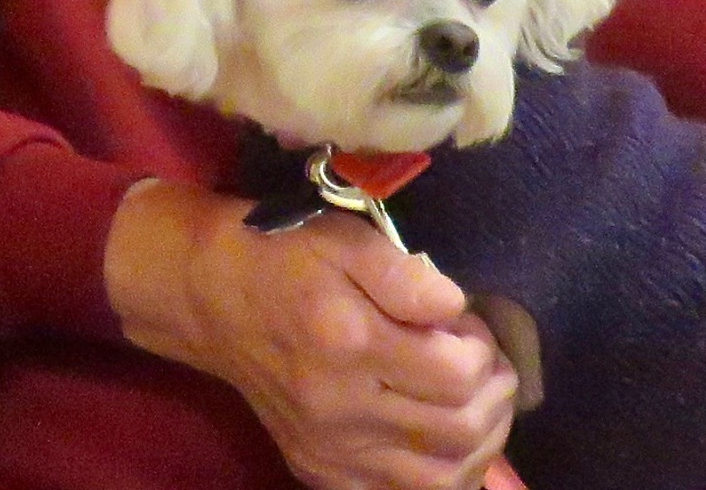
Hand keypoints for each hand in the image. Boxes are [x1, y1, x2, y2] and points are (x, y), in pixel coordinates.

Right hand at [106, 179, 519, 489]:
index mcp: (347, 342)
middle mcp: (339, 409)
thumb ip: (405, 274)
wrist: (212, 297)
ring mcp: (330, 452)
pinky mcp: (320, 472)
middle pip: (458, 431)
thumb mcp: (344, 239)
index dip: (482, 350)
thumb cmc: (284, 256)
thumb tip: (456, 310)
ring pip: (441, 478)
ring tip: (477, 400)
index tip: (470, 326)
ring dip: (480, 441)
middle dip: (494, 396)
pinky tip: (443, 438)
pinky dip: (441, 474)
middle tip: (488, 363)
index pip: (456, 374)